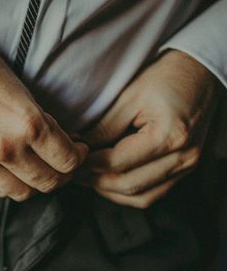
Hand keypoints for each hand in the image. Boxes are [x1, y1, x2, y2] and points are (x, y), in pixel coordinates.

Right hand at [0, 36, 87, 200]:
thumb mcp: (23, 92)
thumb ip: (42, 123)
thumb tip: (62, 145)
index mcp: (28, 124)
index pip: (68, 160)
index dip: (78, 157)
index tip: (77, 151)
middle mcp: (8, 148)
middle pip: (49, 182)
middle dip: (62, 174)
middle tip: (62, 164)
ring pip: (24, 192)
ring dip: (35, 183)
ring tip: (36, 169)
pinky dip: (10, 184)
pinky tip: (12, 170)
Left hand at [76, 49, 218, 208]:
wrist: (200, 72)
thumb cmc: (166, 78)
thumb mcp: (129, 96)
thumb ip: (103, 127)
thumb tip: (77, 149)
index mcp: (169, 136)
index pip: (117, 162)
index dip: (88, 164)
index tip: (70, 160)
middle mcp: (184, 157)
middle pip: (128, 184)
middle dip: (94, 181)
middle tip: (72, 172)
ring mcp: (188, 167)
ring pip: (140, 197)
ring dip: (109, 191)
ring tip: (87, 177)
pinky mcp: (185, 170)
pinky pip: (152, 194)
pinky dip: (127, 193)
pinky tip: (108, 180)